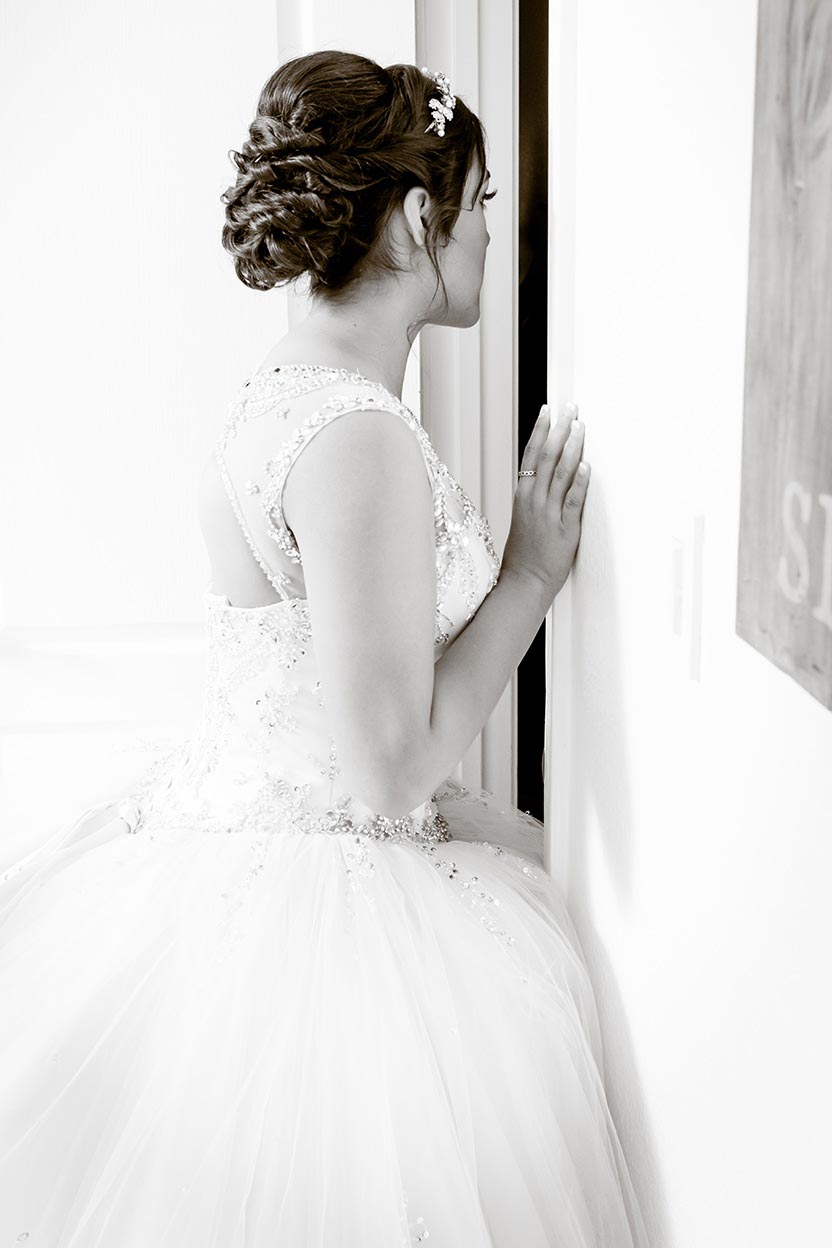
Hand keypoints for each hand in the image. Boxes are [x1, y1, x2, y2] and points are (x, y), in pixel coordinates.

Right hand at [501, 402, 589, 601]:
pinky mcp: (564, 530)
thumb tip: (546, 477)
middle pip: (546, 457)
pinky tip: (586, 464)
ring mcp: (548, 514)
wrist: (524, 583)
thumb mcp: (523, 520)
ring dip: (572, 447)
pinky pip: (572, 501)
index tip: (547, 410)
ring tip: (581, 426)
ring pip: (560, 473)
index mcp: (522, 496)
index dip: (539, 431)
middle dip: (560, 429)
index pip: (530, 455)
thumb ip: (533, 497)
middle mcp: (533, 501)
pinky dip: (579, 481)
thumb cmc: (524, 555)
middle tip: (571, 407)